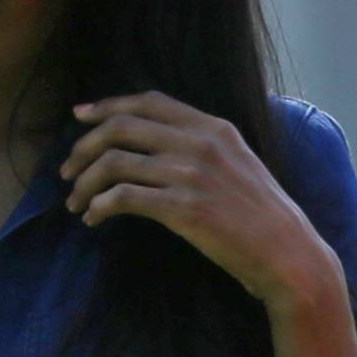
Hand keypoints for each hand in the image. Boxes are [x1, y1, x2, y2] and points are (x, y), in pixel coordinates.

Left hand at [62, 93, 336, 315]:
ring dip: (84, 182)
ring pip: (114, 162)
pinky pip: (123, 197)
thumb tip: (158, 145)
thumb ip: (204, 147)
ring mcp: (192, 174)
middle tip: (68, 170)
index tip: (80, 116)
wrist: (289, 255)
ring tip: (75, 202)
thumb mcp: (240, 164)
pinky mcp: (184, 209)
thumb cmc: (264, 217)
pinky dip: (99, 206)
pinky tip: (94, 219)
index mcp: (214, 127)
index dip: (107, 105)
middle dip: (84, 146)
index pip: (148, 101)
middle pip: (121, 126)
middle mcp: (201, 143)